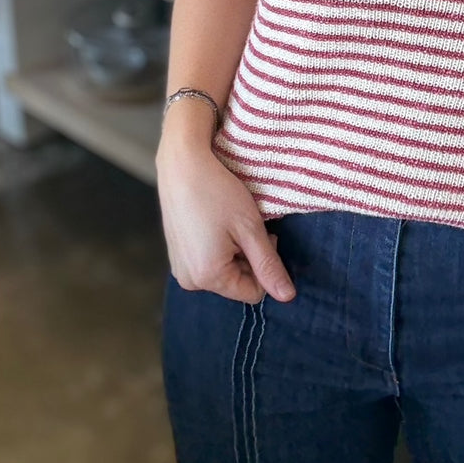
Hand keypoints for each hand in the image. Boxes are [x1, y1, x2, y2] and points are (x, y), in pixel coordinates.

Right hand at [157, 150, 295, 304]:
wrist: (182, 166)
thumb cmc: (217, 192)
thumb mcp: (250, 229)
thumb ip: (268, 265)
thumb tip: (287, 297)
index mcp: (208, 277)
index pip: (253, 292)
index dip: (265, 265)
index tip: (261, 235)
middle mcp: (189, 280)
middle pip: (237, 283)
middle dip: (248, 258)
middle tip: (245, 225)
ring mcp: (180, 268)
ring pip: (223, 272)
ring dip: (233, 251)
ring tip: (228, 222)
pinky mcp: (176, 256)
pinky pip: (207, 262)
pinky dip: (218, 247)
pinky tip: (214, 223)